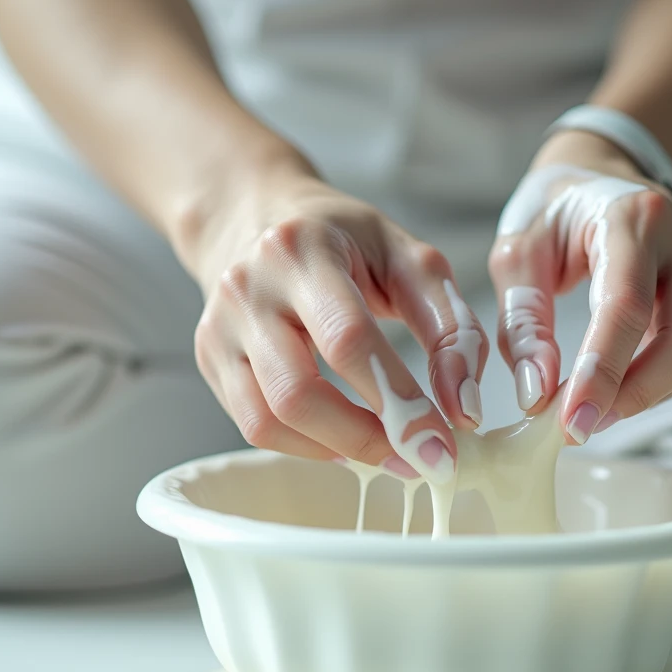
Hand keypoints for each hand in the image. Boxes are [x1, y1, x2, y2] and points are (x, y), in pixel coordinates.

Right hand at [186, 150, 486, 477]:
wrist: (256, 213)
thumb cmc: (344, 238)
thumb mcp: (411, 259)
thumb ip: (451, 328)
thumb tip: (462, 409)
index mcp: (303, 250)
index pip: (348, 340)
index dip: (399, 402)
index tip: (442, 446)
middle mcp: (249, 287)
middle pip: (298, 394)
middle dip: (366, 440)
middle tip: (417, 459)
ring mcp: (220, 326)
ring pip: (268, 420)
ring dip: (336, 450)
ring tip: (387, 450)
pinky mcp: (208, 356)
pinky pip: (253, 424)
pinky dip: (305, 446)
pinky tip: (343, 439)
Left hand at [489, 129, 671, 443]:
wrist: (599, 181)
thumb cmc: (555, 215)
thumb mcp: (518, 254)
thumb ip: (523, 322)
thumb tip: (537, 394)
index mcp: (635, 217)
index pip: (626, 307)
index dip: (601, 372)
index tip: (571, 423)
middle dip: (632, 397)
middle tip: (580, 426)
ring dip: (647, 394)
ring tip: (593, 402)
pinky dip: (661, 381)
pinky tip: (621, 379)